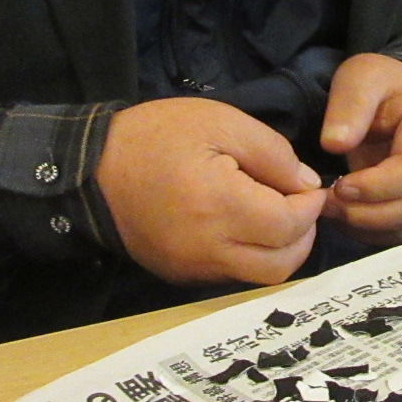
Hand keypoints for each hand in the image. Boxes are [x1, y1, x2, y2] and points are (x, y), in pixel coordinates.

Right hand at [94, 97, 326, 285]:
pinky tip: (246, 228)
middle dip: (302, 236)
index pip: (289, 225)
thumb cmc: (156, 137)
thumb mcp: (220, 122)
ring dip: (279, 252)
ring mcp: (192, 268)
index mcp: (220, 206)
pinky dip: (250, 257)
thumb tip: (306, 185)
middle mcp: (209, 249)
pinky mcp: (180, 275)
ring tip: (276, 218)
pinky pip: (231, 277)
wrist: (90, 169)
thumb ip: (273, 154)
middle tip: (299, 206)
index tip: (310, 186)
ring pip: (259, 278)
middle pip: (281, 264)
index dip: (310, 206)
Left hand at [320, 53, 401, 245]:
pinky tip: (342, 218)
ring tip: (329, 210)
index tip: (339, 186)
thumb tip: (334, 145)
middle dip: (367, 212)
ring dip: (366, 225)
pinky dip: (370, 232)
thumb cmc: (382, 84)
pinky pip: (400, 232)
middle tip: (325, 203)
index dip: (378, 185)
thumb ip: (350, 106)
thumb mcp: (362, 76)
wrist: (400, 94)